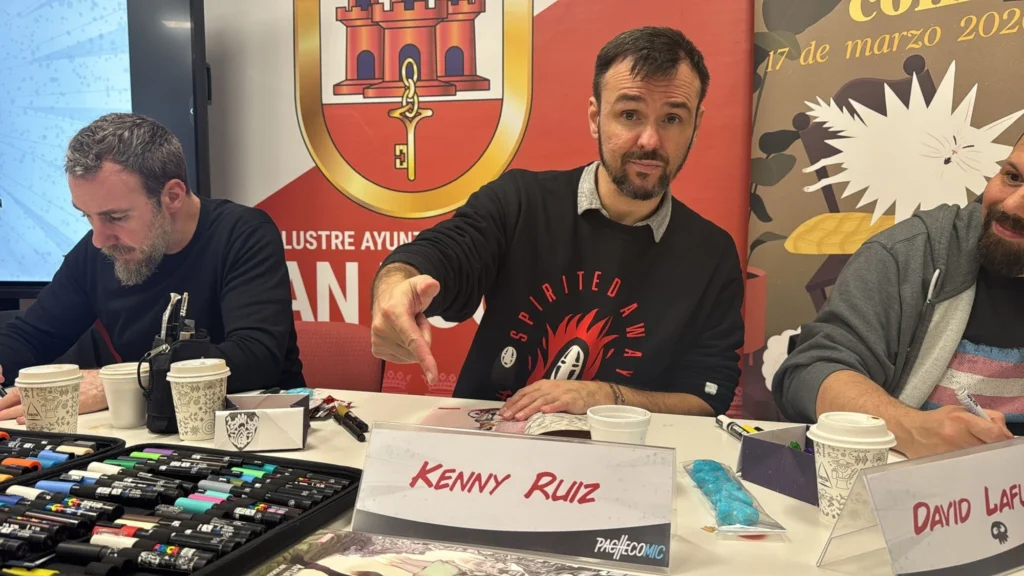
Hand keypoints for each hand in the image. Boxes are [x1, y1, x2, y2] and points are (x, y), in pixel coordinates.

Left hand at [0, 371, 107, 424]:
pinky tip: (23, 420)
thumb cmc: (89, 384)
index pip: (20, 391)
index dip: (6, 399)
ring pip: (29, 406)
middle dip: (4, 407)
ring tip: (1, 418)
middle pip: (20, 398)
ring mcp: (56, 399)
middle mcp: (48, 390)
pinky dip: (32, 416)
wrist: (105, 385)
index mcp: (46, 384)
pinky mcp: (64, 407)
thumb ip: (50, 390)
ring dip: (12, 412)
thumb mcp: (66, 383)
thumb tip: (32, 404)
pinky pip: (44, 413)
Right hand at [370, 274, 440, 385]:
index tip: (433, 378)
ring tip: (407, 324)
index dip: (425, 359)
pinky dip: (407, 348)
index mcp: (393, 312)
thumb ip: (427, 285)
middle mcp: (381, 327)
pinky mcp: (377, 350)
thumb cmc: (406, 294)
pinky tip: (400, 334)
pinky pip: (404, 359)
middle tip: (416, 318)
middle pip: (417, 348)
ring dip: (414, 342)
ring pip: (411, 356)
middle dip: (423, 335)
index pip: (413, 340)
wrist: (387, 299)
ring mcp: (377, 340)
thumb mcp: (419, 284)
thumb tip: (432, 285)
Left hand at [499, 380, 612, 420]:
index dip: (512, 402)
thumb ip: (536, 397)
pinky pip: (558, 404)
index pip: (523, 393)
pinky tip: (544, 412)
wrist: (590, 392)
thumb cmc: (568, 394)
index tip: (502, 411)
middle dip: (516, 407)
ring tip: (519, 417)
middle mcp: (548, 388)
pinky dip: (551, 408)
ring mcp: (559, 394)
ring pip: (540, 402)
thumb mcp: (550, 392)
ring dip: (529, 409)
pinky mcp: (569, 400)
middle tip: (506, 416)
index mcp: (542, 385)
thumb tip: (517, 406)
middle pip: (529, 397)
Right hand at [896, 405, 1012, 458]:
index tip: (1004, 438)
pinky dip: (973, 463)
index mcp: (961, 420)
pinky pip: (969, 466)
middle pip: (991, 448)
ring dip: (984, 456)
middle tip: (991, 445)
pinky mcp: (947, 464)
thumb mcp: (959, 410)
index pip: (995, 433)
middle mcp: (957, 438)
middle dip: (995, 447)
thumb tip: (1005, 432)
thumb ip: (985, 417)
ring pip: (982, 459)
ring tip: (974, 449)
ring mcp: (952, 453)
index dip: (1004, 437)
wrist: (910, 432)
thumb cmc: (937, 420)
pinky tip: (967, 458)